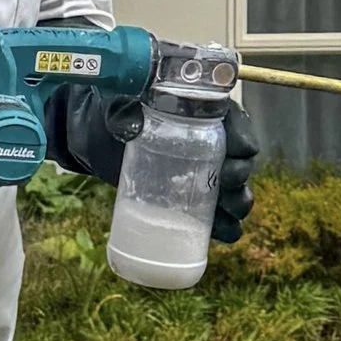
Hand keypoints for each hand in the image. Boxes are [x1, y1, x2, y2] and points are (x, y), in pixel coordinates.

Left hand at [51, 86, 260, 244]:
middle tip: (225, 180)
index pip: (238, 124)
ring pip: (236, 193)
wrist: (97, 142)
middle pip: (241, 162)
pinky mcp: (191, 203)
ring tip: (226, 210)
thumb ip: (122, 112)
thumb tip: (127, 125)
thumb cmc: (113, 115)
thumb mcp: (116, 107)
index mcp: (204, 113)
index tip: (236, 149)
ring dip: (238, 204)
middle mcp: (212, 144)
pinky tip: (221, 232)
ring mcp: (204, 176)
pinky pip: (219, 220)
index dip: (243, 138)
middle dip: (240, 173)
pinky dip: (225, 228)